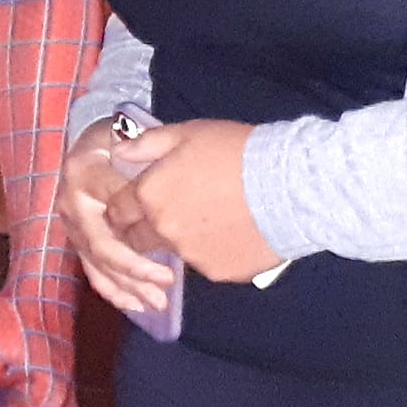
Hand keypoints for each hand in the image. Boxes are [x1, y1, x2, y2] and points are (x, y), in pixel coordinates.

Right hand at [56, 122, 179, 317]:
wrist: (93, 143)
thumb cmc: (119, 137)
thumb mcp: (132, 131)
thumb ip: (142, 142)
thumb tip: (137, 156)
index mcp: (85, 173)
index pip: (115, 206)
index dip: (142, 228)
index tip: (175, 241)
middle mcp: (72, 201)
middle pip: (101, 244)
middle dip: (134, 268)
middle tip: (166, 282)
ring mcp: (72, 224)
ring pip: (97, 263)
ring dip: (127, 286)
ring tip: (157, 302)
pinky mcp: (77, 240)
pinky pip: (92, 271)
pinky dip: (113, 290)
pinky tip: (135, 305)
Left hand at [126, 120, 282, 282]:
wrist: (289, 185)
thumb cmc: (237, 151)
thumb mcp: (187, 133)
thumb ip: (145, 144)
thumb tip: (118, 151)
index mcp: (150, 196)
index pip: (117, 211)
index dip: (122, 207)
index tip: (133, 203)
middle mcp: (163, 230)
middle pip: (136, 239)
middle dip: (142, 229)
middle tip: (167, 213)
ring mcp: (191, 255)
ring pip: (172, 252)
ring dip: (180, 239)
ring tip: (209, 218)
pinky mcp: (218, 272)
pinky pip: (206, 263)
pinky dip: (213, 251)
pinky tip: (233, 232)